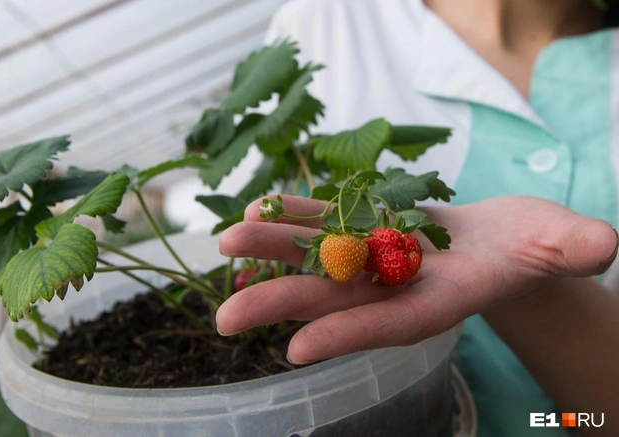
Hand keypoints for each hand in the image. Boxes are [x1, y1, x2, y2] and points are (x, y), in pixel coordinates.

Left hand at [216, 195, 617, 363]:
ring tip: (224, 244)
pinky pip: (327, 218)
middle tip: (225, 320)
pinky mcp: (369, 223)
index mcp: (440, 301)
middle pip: (336, 298)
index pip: (391, 326)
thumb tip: (601, 245)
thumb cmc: (539, 246)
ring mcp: (378, 254)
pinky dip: (294, 213)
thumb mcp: (561, 244)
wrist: (505, 239)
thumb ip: (570, 249)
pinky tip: (258, 206)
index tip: (296, 349)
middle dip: (282, 303)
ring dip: (272, 250)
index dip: (348, 336)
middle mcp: (399, 284)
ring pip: (319, 254)